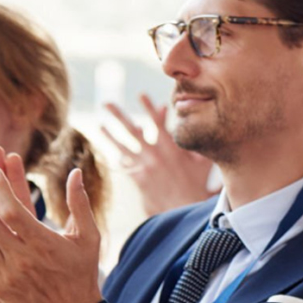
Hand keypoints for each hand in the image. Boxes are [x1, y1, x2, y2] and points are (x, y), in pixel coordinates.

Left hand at [102, 94, 214, 215]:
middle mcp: (155, 154)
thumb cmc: (197, 187)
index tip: (140, 94)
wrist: (186, 209)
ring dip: (110, 135)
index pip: (158, 122)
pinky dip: (119, 159)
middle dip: (119, 116)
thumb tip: (201, 133)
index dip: (149, 107)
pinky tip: (111, 154)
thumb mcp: (203, 163)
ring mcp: (145, 167)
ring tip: (100, 126)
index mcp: (172, 148)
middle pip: (133, 130)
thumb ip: (198, 147)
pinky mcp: (139, 179)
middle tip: (106, 104)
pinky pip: (126, 166)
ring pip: (123, 147)